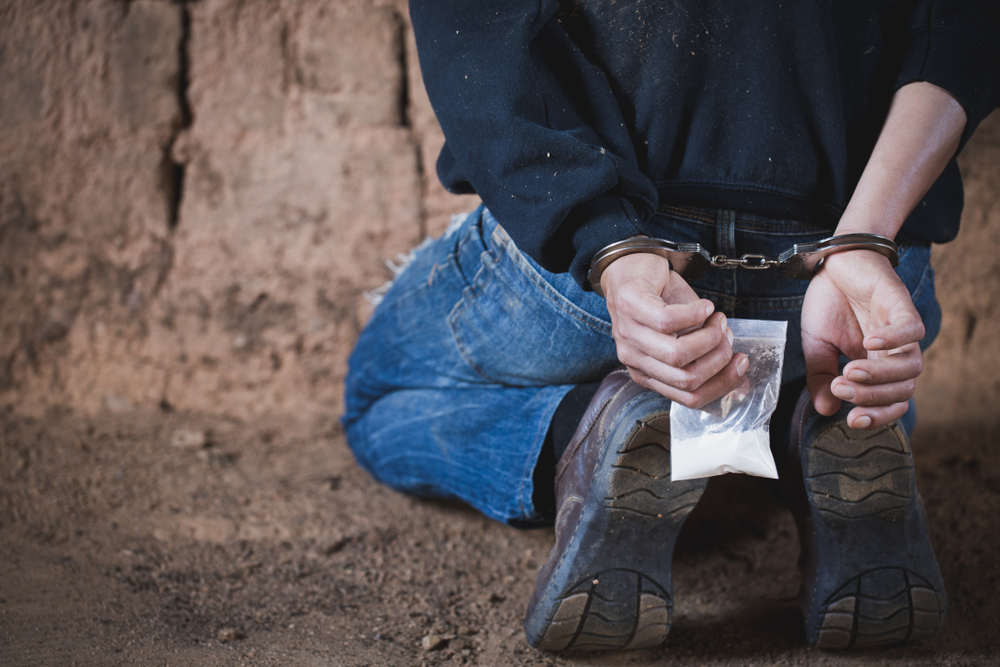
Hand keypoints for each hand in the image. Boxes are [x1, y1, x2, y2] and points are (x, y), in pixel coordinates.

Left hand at [601, 252, 748, 408]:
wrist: (630, 265)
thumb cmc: (659, 300)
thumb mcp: (683, 334)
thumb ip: (702, 353)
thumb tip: (735, 364)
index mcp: (647, 373)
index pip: (689, 397)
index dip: (722, 384)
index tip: (741, 364)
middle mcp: (634, 359)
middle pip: (687, 380)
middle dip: (719, 360)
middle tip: (727, 336)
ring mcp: (629, 334)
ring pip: (678, 355)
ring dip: (710, 337)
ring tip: (717, 319)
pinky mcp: (630, 307)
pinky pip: (668, 321)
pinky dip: (696, 313)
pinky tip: (705, 306)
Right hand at [801, 250, 924, 428]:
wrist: (834, 262)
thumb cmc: (829, 303)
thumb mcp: (815, 346)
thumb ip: (820, 378)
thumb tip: (826, 410)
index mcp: (875, 365)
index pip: (890, 401)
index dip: (877, 416)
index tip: (851, 421)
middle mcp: (893, 352)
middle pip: (904, 390)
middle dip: (872, 397)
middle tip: (840, 389)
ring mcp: (900, 330)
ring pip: (913, 367)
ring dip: (881, 376)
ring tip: (850, 371)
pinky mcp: (901, 306)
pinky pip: (912, 331)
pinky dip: (893, 340)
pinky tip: (869, 342)